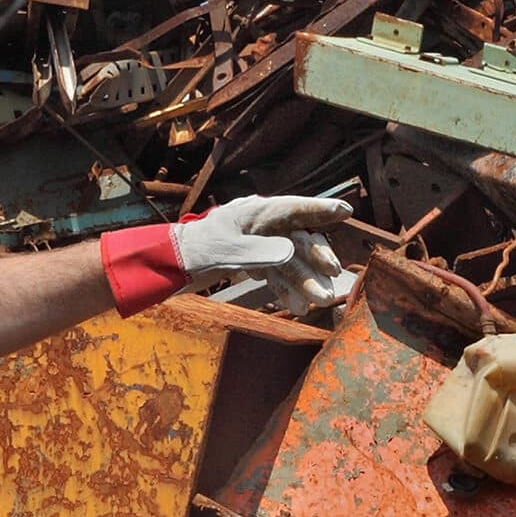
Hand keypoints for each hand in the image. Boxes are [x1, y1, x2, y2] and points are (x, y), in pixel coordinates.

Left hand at [175, 196, 354, 312]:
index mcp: (256, 214)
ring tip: (320, 301)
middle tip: (332, 274)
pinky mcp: (252, 264)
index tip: (345, 212)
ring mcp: (257, 246)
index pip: (294, 209)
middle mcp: (261, 227)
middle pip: (297, 239)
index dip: (320, 210)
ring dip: (305, 280)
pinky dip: (287, 290)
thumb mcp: (226, 251)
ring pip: (289, 262)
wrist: (170, 265)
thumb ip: (258, 251)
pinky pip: (276, 276)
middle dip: (317, 257)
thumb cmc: (195, 251)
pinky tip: (299, 307)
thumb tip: (290, 251)